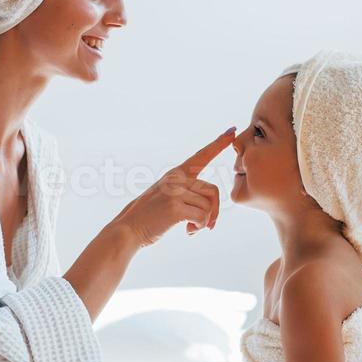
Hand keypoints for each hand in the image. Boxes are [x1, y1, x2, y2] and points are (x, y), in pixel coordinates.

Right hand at [113, 129, 234, 245]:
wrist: (129, 229)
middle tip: (208, 225)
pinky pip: (202, 217)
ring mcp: (174, 192)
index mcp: (176, 173)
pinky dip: (199, 227)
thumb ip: (188, 193)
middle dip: (215, 211)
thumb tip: (213, 208)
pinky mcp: (175, 207)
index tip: (232, 130)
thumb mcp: (168, 195)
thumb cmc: (152, 216)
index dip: (219, 143)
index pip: (202, 155)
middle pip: (213, 191)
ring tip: (191, 227)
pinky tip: (188, 231)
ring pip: (208, 206)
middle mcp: (176, 179)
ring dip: (205, 222)